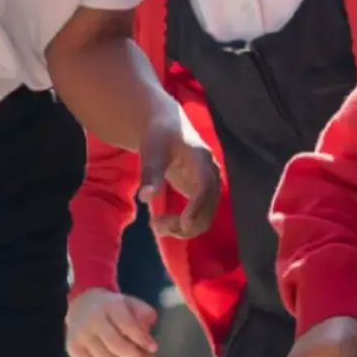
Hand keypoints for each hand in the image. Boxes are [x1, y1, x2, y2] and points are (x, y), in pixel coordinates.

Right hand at [67, 287, 160, 356]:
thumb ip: (144, 315)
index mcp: (108, 305)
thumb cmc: (112, 307)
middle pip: (116, 345)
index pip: (127, 324)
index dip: (142, 339)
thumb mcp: (130, 303)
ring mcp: (79, 335)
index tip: (154, 348)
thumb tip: (149, 336)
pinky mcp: (73, 348)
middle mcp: (91, 319)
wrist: (81, 304)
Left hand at [137, 110, 219, 238]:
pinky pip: (200, 216)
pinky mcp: (202, 194)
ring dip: (184, 228)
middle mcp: (211, 175)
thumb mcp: (152, 152)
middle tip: (155, 225)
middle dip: (185, 223)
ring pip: (205, 217)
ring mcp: (209, 186)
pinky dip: (184, 225)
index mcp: (202, 160)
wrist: (167, 127)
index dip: (197, 208)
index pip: (205, 187)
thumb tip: (145, 197)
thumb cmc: (159, 136)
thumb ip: (150, 173)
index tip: (183, 224)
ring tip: (156, 225)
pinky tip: (162, 222)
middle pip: (208, 207)